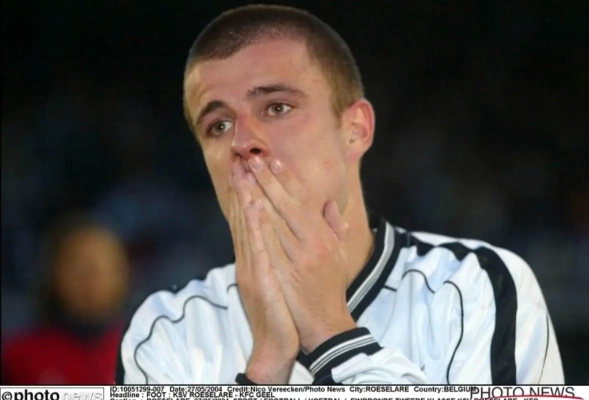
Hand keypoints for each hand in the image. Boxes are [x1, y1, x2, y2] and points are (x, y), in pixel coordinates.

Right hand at [229, 160, 298, 382]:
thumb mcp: (283, 272)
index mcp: (259, 254)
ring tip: (243, 171)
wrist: (279, 341)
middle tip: (240, 157)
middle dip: (243, 185)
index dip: (250, 190)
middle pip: (246, 216)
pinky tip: (254, 206)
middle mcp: (251, 257)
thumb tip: (289, 226)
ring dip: (245, 197)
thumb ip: (283, 247)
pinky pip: (257, 248)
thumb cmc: (285, 305)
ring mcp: (253, 267)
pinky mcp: (260, 279)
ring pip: (247, 226)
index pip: (253, 217)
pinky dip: (254, 226)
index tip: (250, 165)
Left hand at [247, 156, 356, 352]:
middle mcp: (313, 243)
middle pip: (287, 204)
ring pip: (276, 219)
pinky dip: (259, 224)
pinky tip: (249, 207)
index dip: (287, 178)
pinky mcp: (285, 273)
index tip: (273, 159)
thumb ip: (335, 228)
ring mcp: (299, 258)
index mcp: (324, 236)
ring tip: (245, 174)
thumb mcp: (340, 255)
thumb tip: (329, 205)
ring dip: (259, 194)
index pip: (303, 200)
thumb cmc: (330, 288)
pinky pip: (269, 243)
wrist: (324, 324)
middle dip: (268, 179)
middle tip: (252, 157)